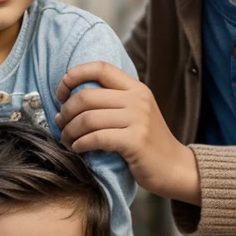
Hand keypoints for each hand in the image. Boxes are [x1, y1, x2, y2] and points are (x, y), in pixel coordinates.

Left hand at [55, 62, 200, 204]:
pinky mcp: (135, 141)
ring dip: (70, 131)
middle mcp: (138, 100)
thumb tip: (70, 99)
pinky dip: (81, 144)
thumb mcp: (135, 113)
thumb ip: (112, 101)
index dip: (73, 76)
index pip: (99, 68)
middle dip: (66, 112)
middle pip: (87, 96)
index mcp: (135, 88)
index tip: (61, 93)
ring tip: (67, 140)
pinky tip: (78, 149)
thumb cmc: (147, 143)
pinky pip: (97, 138)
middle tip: (61, 124)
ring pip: (88, 118)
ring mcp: (139, 119)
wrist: (174, 167)